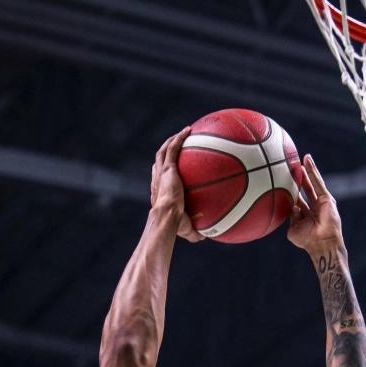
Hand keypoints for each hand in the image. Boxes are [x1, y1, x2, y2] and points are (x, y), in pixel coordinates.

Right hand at [150, 128, 203, 242]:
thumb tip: (207, 236)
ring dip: (172, 140)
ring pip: (164, 151)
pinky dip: (178, 138)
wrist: (167, 217)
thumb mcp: (188, 230)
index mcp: (160, 192)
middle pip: (159, 161)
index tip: (172, 169)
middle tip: (177, 145)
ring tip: (183, 132)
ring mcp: (161, 173)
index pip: (159, 179)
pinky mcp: (167, 168)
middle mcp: (158, 180)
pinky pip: (173, 148)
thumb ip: (196, 231)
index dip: (164, 171)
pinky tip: (188, 130)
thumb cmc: (175, 225)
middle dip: (168, 151)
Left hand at [287, 154, 343, 255]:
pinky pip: (318, 182)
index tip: (283, 181)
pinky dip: (313, 171)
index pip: (297, 199)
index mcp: (305, 215)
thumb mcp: (293, 229)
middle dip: (299, 178)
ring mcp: (321, 202)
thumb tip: (289, 204)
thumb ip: (291, 216)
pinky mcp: (327, 198)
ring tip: (302, 158)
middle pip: (305, 188)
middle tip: (292, 166)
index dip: (291, 190)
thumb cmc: (307, 240)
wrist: (322, 243)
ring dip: (307, 170)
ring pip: (312, 182)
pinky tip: (307, 161)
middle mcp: (314, 207)